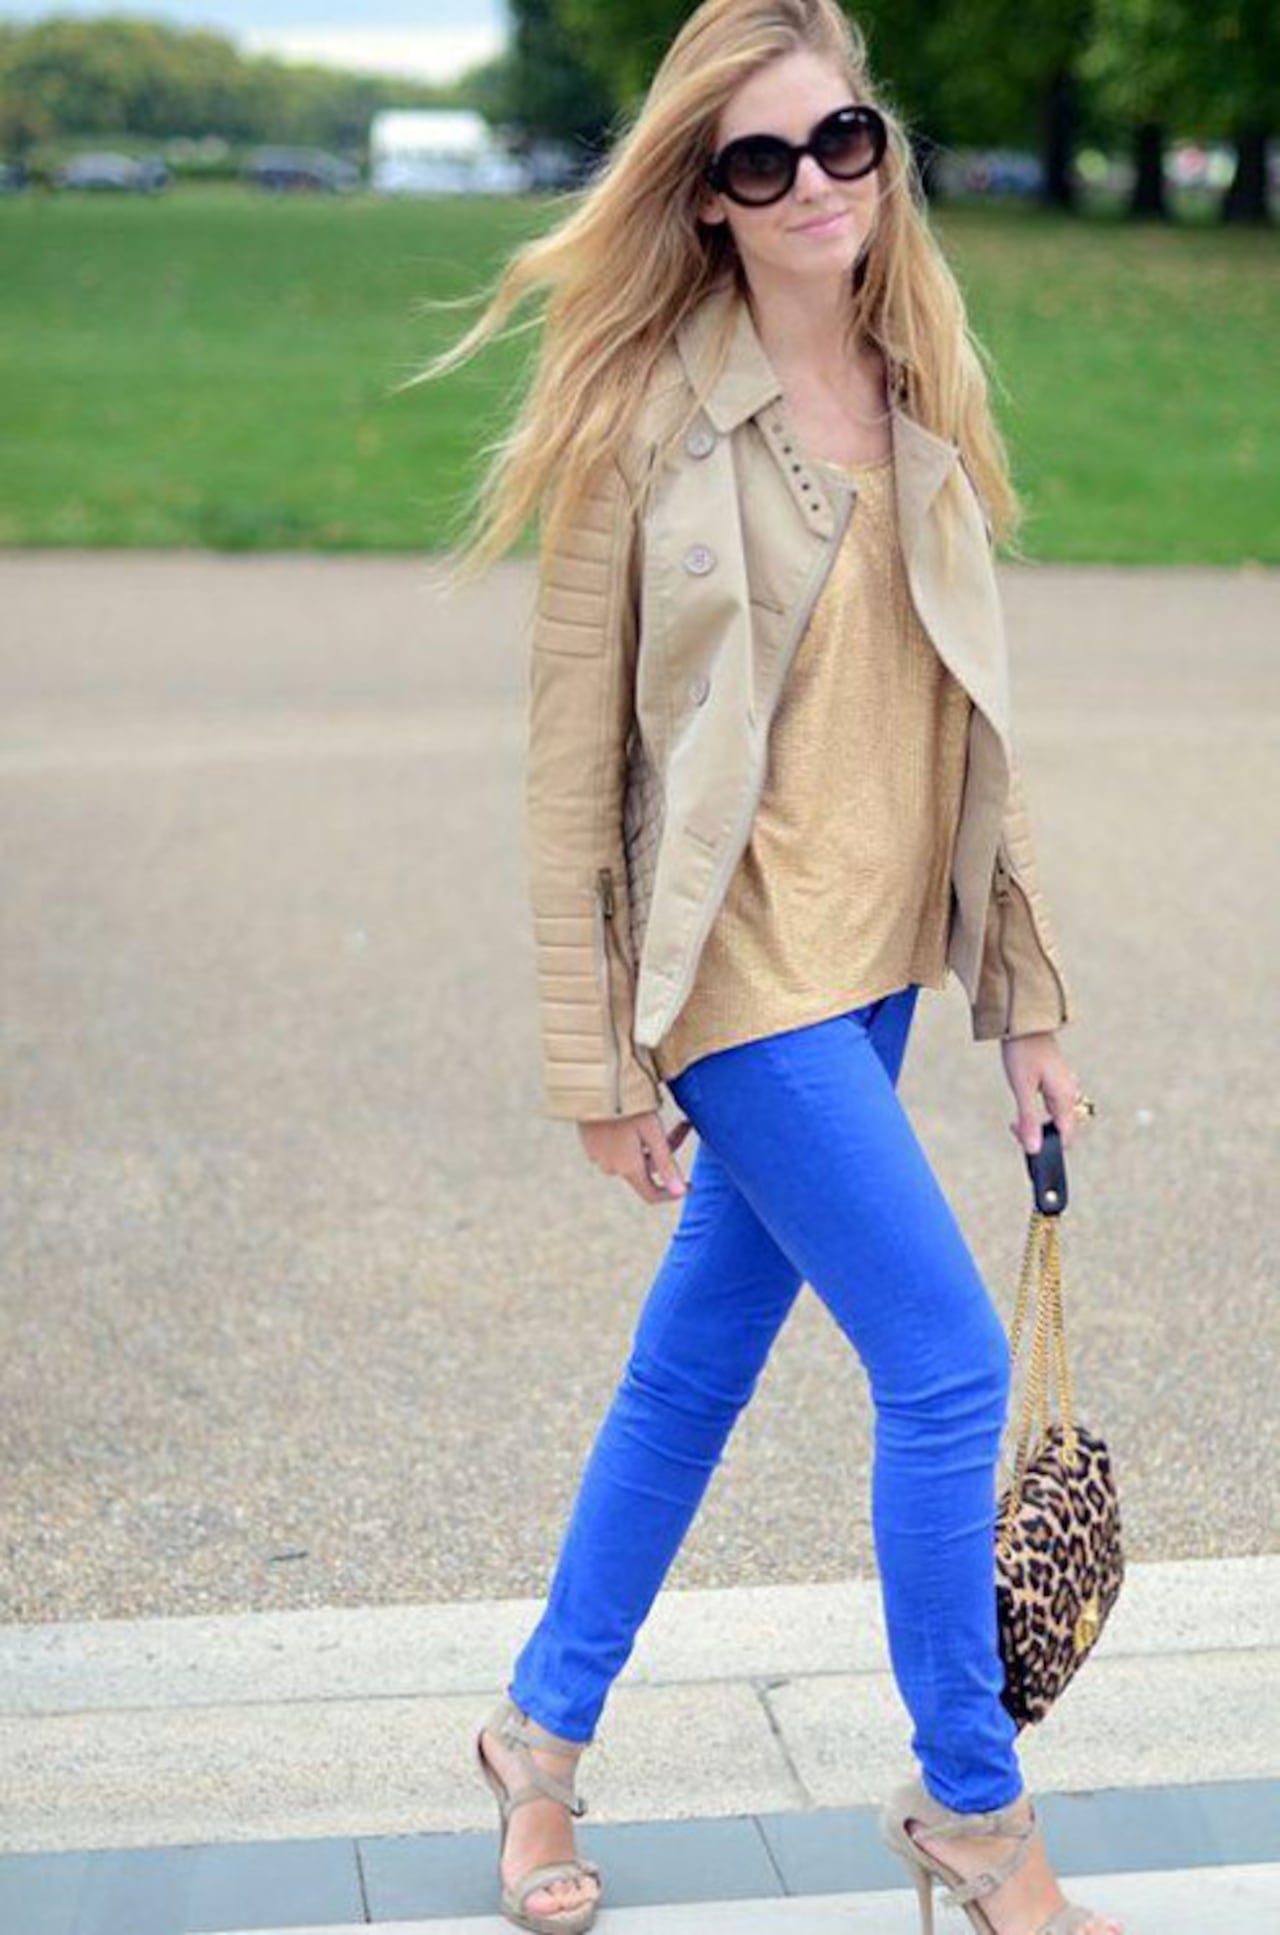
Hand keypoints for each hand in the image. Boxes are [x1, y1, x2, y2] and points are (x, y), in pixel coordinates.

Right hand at [577, 1109, 694, 1203]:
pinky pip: (615, 1147)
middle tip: (684, 1123)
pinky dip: (630, 1138)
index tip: (690, 1183)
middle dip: (665, 1152)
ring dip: (648, 1143)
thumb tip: (681, 1193)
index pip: (652, 1195)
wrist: (590, 1086)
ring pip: (631, 1156)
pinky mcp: (589, 1142)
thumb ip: (666, 1163)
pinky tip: (633, 1117)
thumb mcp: (652, 1132)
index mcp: (628, 1168)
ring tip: (658, 1115)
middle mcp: (611, 1167)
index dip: (672, 1193)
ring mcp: (597, 1155)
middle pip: (646, 1168)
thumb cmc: (625, 1106)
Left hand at [999, 1031, 1086, 1154]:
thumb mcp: (1022, 1088)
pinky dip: (1036, 1110)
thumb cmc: (1023, 1052)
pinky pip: (1051, 1105)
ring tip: (1015, 1117)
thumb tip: (1034, 1149)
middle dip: (1038, 1133)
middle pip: (1060, 1128)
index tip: (1024, 1139)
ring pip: (1054, 1117)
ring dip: (1035, 1122)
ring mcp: (1064, 1086)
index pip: (1066, 1137)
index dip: (1047, 1146)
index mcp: (1065, 1097)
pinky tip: (1023, 1102)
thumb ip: (1029, 1120)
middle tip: (1014, 1125)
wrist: (1023, 1022)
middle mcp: (1069, 1093)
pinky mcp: (1055, 1080)